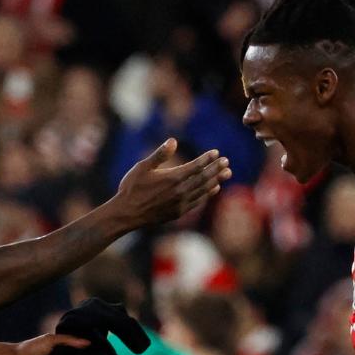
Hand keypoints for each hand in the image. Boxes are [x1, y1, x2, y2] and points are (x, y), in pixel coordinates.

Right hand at [112, 139, 230, 228]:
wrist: (126, 214)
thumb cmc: (132, 187)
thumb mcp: (142, 167)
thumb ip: (160, 155)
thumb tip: (173, 141)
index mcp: (172, 178)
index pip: (196, 166)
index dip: (207, 159)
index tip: (217, 153)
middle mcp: (180, 191)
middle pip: (203, 178)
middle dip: (216, 169)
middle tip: (227, 162)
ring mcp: (180, 203)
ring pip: (203, 190)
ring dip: (216, 181)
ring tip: (227, 173)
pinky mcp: (179, 212)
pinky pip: (198, 202)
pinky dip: (207, 194)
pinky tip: (214, 189)